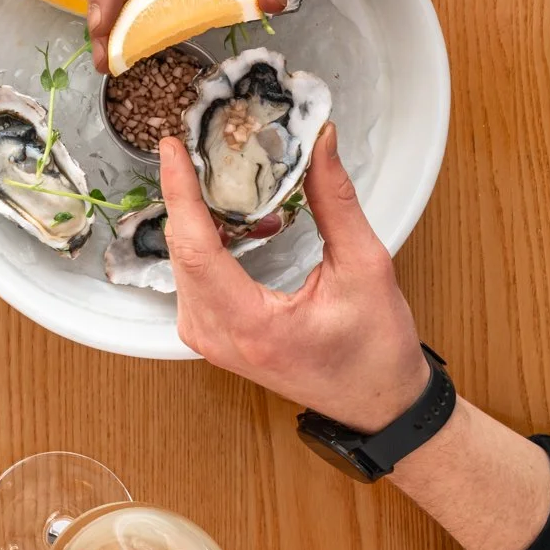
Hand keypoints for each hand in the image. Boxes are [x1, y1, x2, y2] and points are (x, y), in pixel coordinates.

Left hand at [157, 125, 426, 429]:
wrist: (378, 404)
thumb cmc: (376, 351)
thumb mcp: (366, 268)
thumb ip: (335, 202)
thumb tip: (319, 145)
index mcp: (248, 325)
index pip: (194, 247)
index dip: (179, 192)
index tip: (171, 149)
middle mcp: (215, 336)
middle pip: (182, 250)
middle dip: (190, 194)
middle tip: (203, 148)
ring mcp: (206, 338)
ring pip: (184, 261)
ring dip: (204, 219)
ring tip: (234, 186)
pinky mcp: (209, 334)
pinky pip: (193, 277)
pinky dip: (210, 243)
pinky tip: (241, 225)